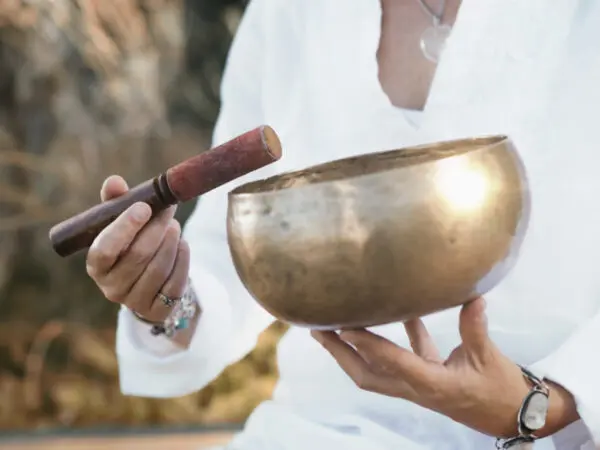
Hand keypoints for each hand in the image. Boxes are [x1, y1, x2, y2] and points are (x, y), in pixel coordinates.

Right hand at [86, 175, 189, 322]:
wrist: (148, 283)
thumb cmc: (130, 245)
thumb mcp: (120, 225)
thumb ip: (116, 202)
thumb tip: (114, 182)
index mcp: (96, 266)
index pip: (104, 249)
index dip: (124, 228)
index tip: (143, 206)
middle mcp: (111, 288)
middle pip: (137, 256)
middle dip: (156, 229)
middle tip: (169, 210)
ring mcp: (135, 302)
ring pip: (158, 269)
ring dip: (170, 242)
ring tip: (174, 226)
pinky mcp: (158, 311)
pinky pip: (174, 284)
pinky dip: (182, 261)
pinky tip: (183, 245)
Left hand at [311, 298, 578, 438]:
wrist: (511, 416)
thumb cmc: (502, 390)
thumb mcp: (489, 358)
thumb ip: (475, 327)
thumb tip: (471, 296)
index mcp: (432, 384)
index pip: (393, 363)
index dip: (367, 345)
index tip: (343, 326)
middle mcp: (416, 387)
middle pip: (366, 374)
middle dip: (339, 353)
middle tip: (316, 328)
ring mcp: (416, 385)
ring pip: (375, 369)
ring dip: (352, 349)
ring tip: (331, 325)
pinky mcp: (424, 378)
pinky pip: (399, 358)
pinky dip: (390, 339)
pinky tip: (393, 311)